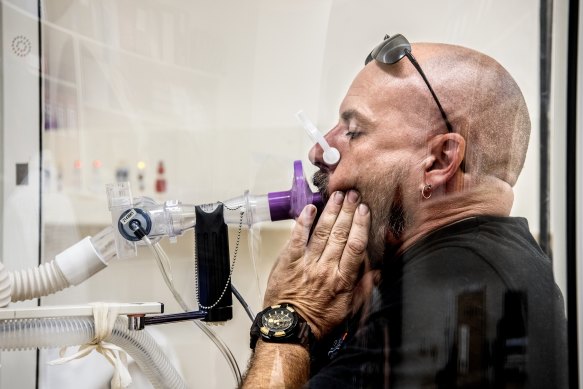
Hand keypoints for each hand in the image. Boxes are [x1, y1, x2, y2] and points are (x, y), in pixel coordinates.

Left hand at [263, 190, 369, 338]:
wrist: (290, 328)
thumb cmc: (319, 321)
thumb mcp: (348, 310)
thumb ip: (362, 289)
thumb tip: (376, 272)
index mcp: (342, 280)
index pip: (355, 247)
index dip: (360, 226)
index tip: (364, 210)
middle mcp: (325, 268)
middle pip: (340, 234)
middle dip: (347, 212)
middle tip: (352, 194)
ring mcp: (306, 264)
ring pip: (322, 233)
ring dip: (330, 212)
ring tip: (337, 196)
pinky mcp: (288, 262)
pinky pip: (297, 238)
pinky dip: (303, 222)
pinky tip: (310, 208)